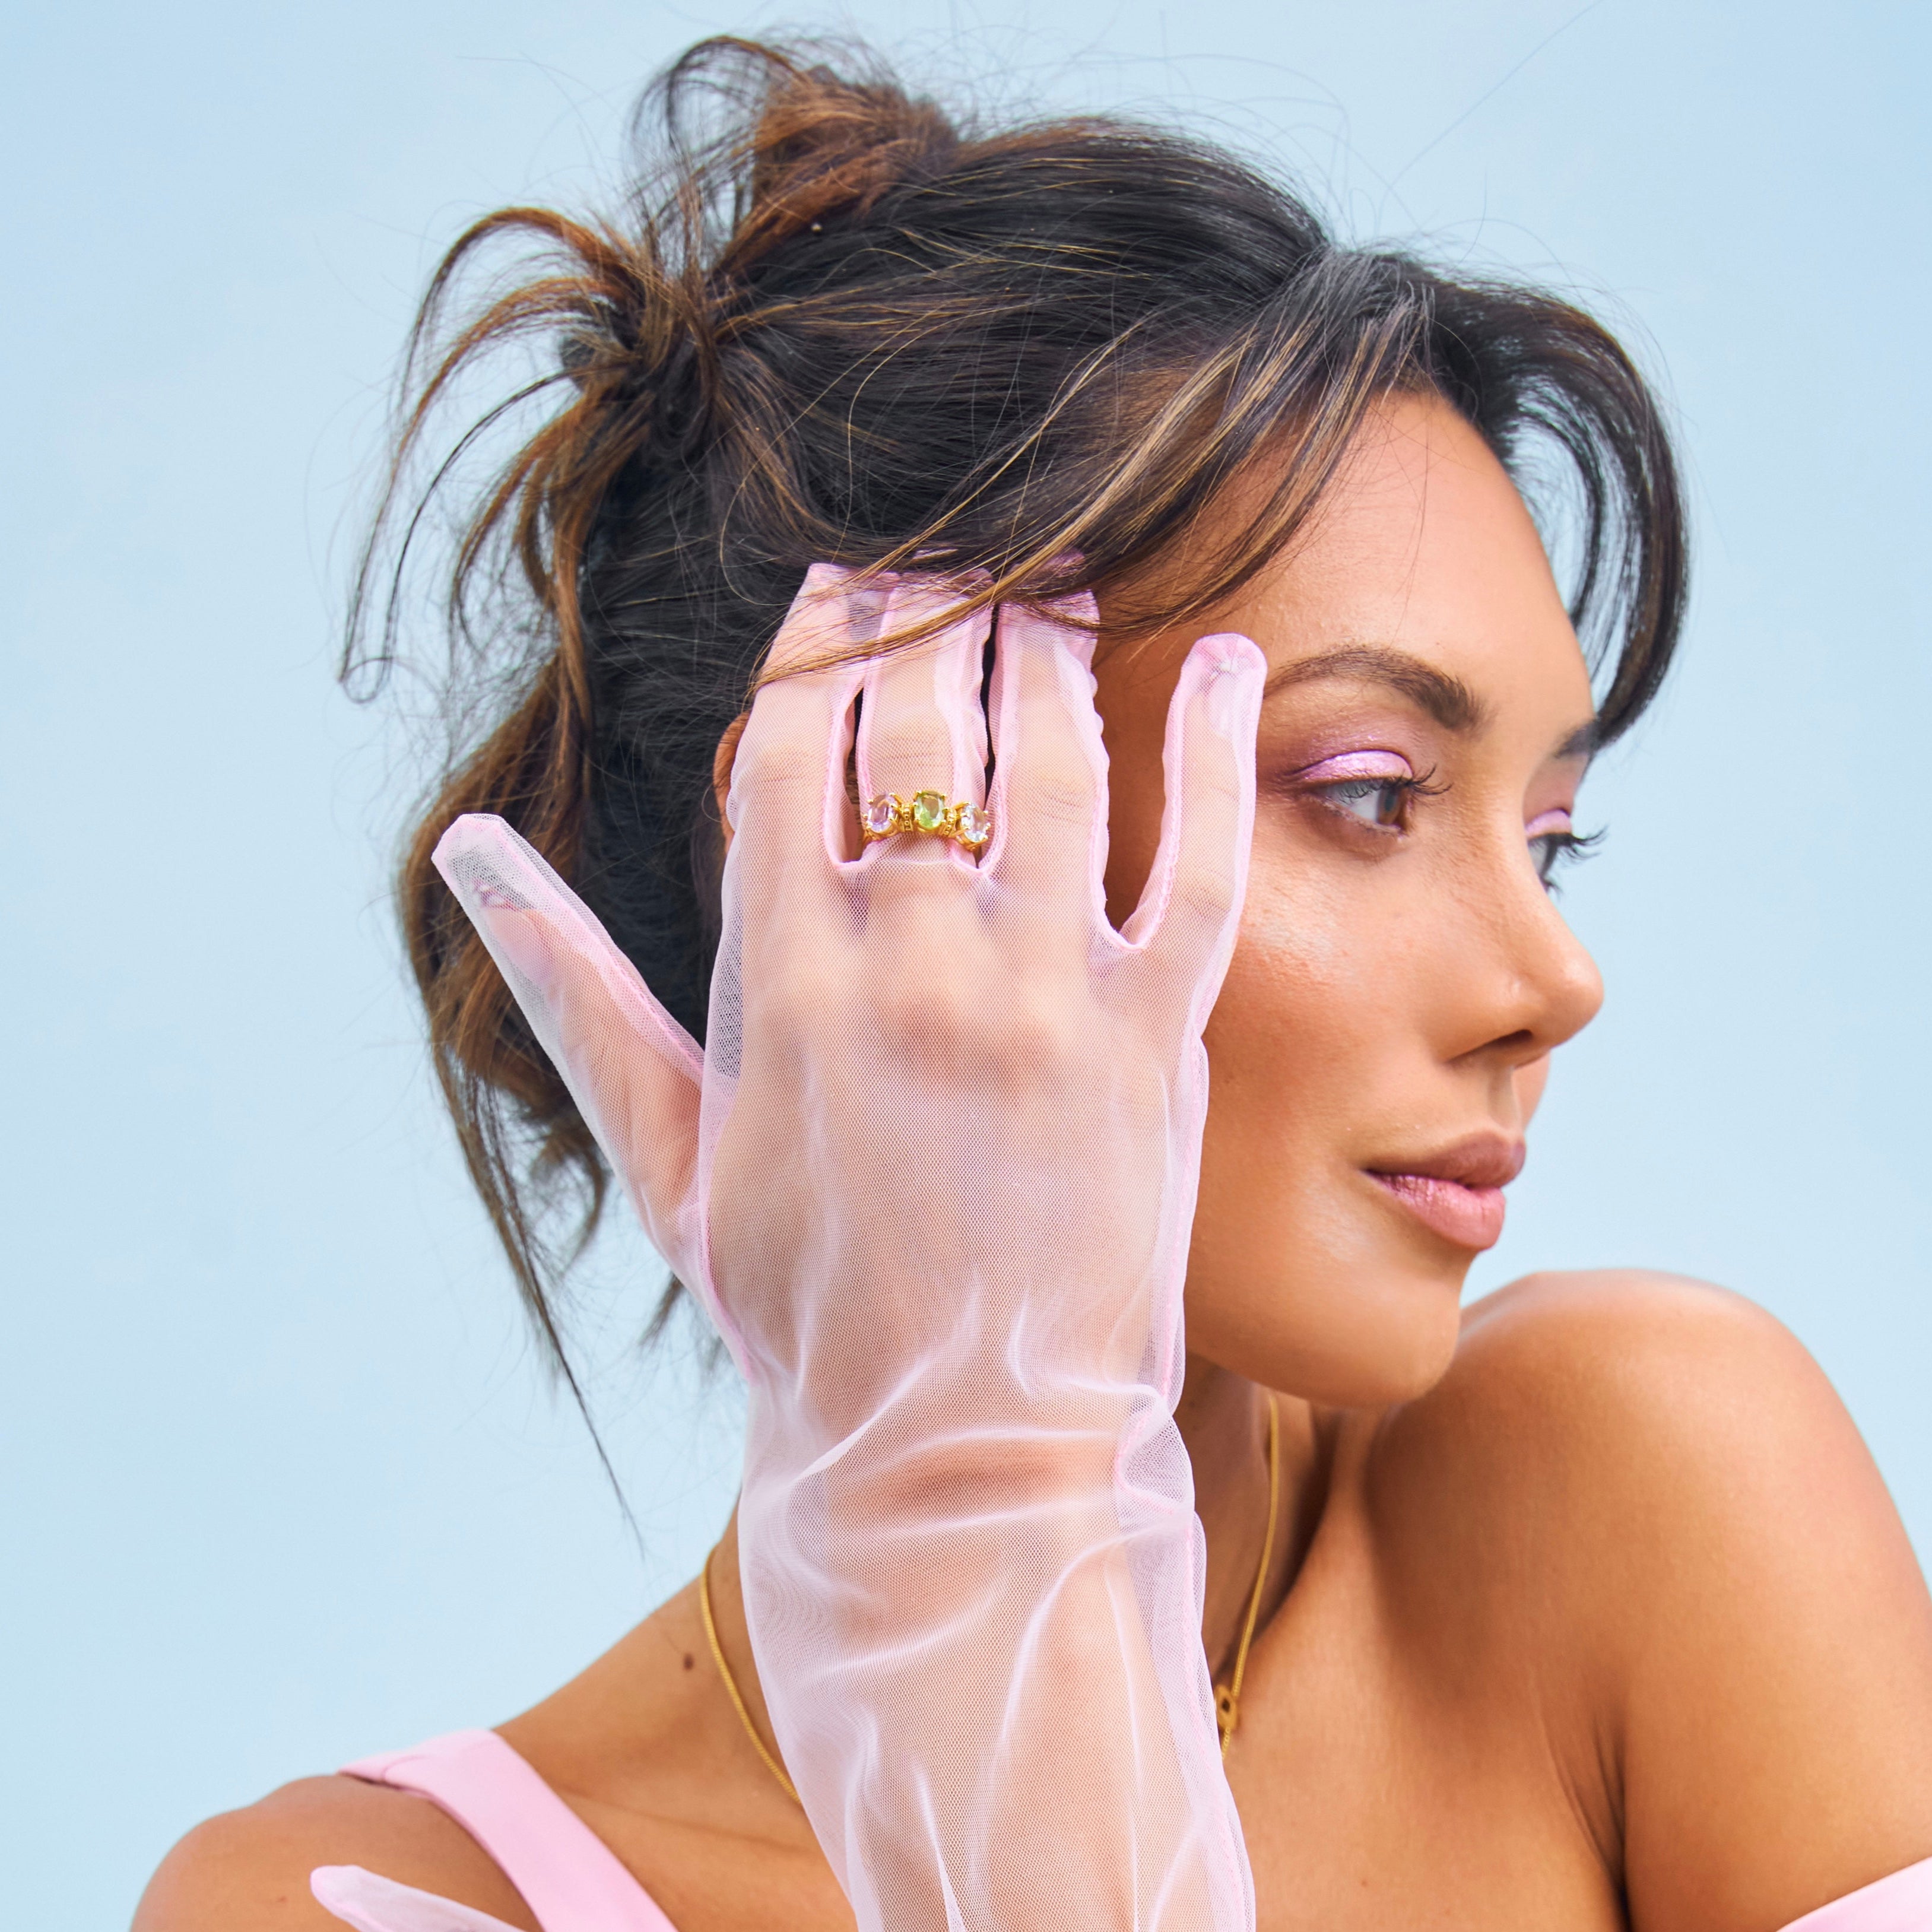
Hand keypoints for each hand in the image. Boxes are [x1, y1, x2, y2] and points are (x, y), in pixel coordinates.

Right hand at [435, 566, 1265, 1931]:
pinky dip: (1222, 753)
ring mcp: (1041, 1000)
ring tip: (1055, 584)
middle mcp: (911, 967)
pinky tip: (1235, 662)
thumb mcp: (664, 1153)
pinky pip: (1201, 864)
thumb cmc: (798, 1305)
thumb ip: (569, 989)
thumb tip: (468, 853)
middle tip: (947, 557)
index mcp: (781, 985)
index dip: (815, 648)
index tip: (840, 586)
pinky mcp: (1153, 1041)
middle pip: (917, 733)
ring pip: (1053, 767)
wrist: (953, 1447)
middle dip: (925, 619)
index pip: (791, 753)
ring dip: (1050, 653)